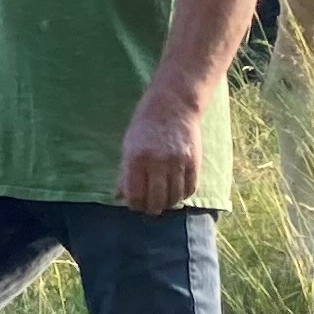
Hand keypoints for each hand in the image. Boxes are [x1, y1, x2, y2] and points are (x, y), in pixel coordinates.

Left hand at [117, 89, 202, 214]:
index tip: (135, 204)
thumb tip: (119, 198)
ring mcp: (177, 162)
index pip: (135, 195)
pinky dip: (183, 195)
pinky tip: (177, 191)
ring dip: (168, 204)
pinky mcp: (194, 161)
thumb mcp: (128, 146)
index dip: (135, 205)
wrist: (173, 104)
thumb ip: (124, 173)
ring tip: (163, 200)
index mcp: (136, 158)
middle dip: (151, 209)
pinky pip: (190, 189)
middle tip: (150, 207)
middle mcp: (157, 162)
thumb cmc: (145, 126)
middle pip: (156, 201)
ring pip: (174, 198)